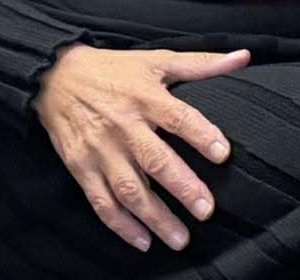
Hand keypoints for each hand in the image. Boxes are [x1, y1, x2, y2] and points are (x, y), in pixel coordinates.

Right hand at [33, 44, 248, 253]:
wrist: (55, 78)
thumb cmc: (114, 69)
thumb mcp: (157, 59)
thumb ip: (202, 63)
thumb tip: (244, 57)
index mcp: (144, 97)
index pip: (177, 117)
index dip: (201, 134)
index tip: (222, 154)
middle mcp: (123, 126)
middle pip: (155, 160)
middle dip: (182, 187)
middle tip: (206, 210)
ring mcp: (100, 151)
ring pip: (130, 190)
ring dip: (155, 217)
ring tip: (181, 238)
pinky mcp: (82, 169)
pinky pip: (102, 202)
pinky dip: (121, 225)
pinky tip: (142, 241)